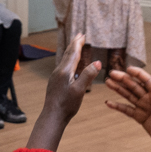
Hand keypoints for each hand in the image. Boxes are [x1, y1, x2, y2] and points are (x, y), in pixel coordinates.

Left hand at [26, 34, 103, 150]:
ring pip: (64, 60)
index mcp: (65, 71)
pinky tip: (70, 65)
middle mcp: (58, 71)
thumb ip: (88, 75)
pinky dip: (68, 60)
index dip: (78, 43)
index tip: (82, 35)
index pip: (73, 53)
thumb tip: (98, 62)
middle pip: (67, 54)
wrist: (52, 116)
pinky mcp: (55, 82)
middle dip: (74, 44)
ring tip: (75, 47)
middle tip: (79, 35)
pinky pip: (63, 66)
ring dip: (71, 52)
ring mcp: (55, 77)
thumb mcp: (80, 90)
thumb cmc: (66, 105)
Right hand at [104, 65, 150, 151]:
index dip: (138, 74)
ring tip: (108, 82)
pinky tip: (109, 102)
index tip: (128, 68)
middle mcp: (150, 99)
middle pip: (134, 86)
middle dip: (123, 79)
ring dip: (118, 89)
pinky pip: (127, 110)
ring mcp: (144, 108)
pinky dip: (118, 106)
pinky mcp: (140, 118)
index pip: (147, 80)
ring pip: (129, 96)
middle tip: (112, 73)